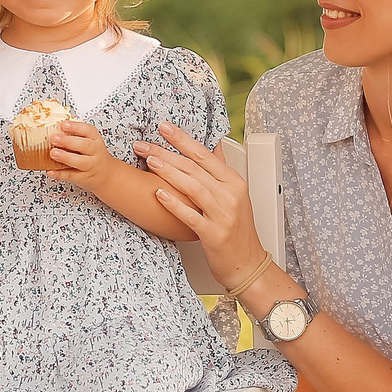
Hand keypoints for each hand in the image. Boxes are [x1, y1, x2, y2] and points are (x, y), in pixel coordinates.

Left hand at [46, 119, 112, 187]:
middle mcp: (94, 152)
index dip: (76, 127)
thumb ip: (76, 135)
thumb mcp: (91, 141)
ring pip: (80, 162)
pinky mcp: (83, 177)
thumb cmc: (94, 154)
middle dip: (68, 141)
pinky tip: (51, 171)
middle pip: (84, 145)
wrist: (106, 174)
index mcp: (95, 140)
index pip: (88, 131)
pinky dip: (60, 174)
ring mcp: (90, 166)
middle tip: (54, 138)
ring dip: (65, 157)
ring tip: (53, 153)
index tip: (64, 124)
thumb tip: (54, 128)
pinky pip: (71, 176)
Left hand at [134, 120, 260, 285]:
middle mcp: (230, 195)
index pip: (205, 154)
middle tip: (144, 144)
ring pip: (192, 187)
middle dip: (167, 152)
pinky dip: (174, 204)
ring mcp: (222, 214)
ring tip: (149, 161)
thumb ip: (222, 172)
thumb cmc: (238, 231)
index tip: (164, 127)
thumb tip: (215, 147)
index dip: (183, 139)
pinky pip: (190, 216)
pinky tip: (159, 194)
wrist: (247, 263)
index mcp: (234, 182)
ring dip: (168, 172)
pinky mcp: (213, 234)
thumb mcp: (236, 196)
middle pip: (194, 167)